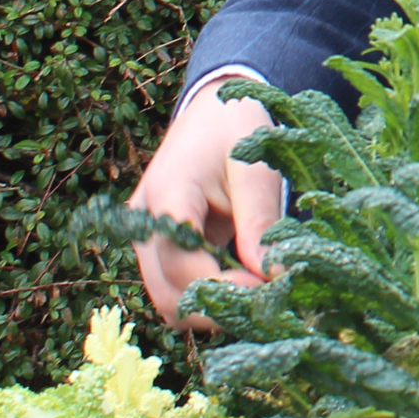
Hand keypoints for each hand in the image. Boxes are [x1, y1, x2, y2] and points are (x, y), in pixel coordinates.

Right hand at [128, 82, 280, 327]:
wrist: (212, 109)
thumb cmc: (235, 127)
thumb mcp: (255, 166)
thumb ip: (259, 220)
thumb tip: (273, 276)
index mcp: (167, 192)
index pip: (181, 260)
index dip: (222, 286)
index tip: (267, 289)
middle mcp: (144, 221)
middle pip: (167, 291)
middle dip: (217, 307)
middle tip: (268, 302)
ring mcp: (146, 238)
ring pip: (168, 299)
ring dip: (211, 308)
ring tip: (259, 294)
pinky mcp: (157, 248)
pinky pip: (175, 288)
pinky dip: (206, 297)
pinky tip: (242, 284)